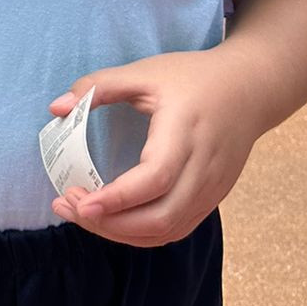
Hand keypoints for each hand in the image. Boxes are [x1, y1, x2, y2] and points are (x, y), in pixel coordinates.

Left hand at [46, 50, 262, 246]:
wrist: (251, 88)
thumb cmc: (193, 77)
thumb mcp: (143, 72)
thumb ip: (97, 86)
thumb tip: (55, 108)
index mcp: (185, 133)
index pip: (154, 179)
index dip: (117, 199)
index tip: (80, 202)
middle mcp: (203, 168)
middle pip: (160, 217)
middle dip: (110, 224)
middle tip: (68, 206)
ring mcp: (212, 189)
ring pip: (168, 230)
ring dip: (122, 233)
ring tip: (83, 214)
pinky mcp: (213, 198)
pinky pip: (177, 228)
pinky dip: (142, 232)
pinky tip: (113, 219)